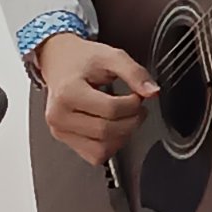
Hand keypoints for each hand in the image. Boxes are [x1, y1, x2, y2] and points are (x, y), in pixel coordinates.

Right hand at [36, 34, 157, 165]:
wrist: (59, 62)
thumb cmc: (82, 60)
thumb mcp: (111, 57)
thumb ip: (134, 73)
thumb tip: (152, 92)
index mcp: (67, 93)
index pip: (110, 109)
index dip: (132, 104)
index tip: (137, 96)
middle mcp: (59, 115)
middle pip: (107, 131)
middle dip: (131, 121)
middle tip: (136, 107)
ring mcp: (60, 130)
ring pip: (102, 149)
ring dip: (122, 136)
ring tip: (125, 117)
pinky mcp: (65, 140)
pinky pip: (95, 155)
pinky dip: (110, 145)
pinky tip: (112, 127)